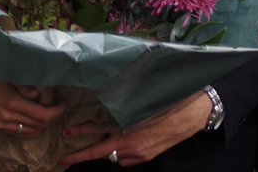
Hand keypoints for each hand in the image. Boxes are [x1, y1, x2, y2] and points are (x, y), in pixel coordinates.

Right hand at [0, 52, 64, 136]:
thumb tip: (39, 94)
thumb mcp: (10, 73)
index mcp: (11, 102)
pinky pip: (16, 132)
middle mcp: (4, 116)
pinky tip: (34, 122)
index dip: (57, 112)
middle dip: (51, 117)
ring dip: (41, 124)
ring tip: (48, 114)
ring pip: (28, 131)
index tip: (63, 104)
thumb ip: (26, 86)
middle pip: (37, 125)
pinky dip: (28, 129)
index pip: (42, 115)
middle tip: (58, 107)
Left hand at [57, 90, 209, 166]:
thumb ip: (122, 107)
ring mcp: (141, 154)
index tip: (63, 158)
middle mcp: (132, 147)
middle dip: (83, 154)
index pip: (97, 148)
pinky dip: (122, 153)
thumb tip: (106, 99)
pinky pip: (127, 158)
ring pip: (115, 156)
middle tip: (65, 158)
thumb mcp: (141, 102)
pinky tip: (122, 144)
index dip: (79, 154)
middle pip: (102, 153)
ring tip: (99, 139)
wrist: (194, 112)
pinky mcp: (148, 156)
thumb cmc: (166, 101)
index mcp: (128, 133)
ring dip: (108, 148)